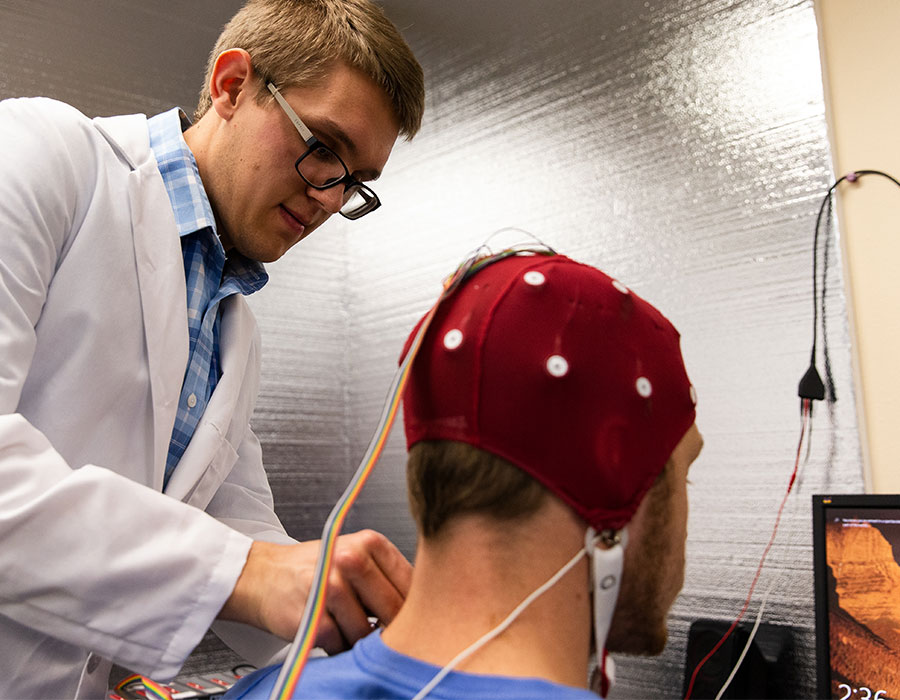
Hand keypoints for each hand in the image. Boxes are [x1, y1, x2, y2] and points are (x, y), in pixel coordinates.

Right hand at [218, 529, 411, 653]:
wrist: (263, 575)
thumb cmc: (314, 570)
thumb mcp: (356, 558)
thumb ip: (387, 579)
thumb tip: (425, 609)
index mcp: (370, 543)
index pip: (411, 584)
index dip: (415, 607)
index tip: (412, 618)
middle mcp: (351, 560)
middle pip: (394, 610)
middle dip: (391, 628)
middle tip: (380, 630)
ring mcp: (332, 588)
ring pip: (369, 633)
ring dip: (362, 640)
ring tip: (347, 625)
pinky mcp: (314, 617)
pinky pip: (342, 646)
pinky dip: (338, 646)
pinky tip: (330, 631)